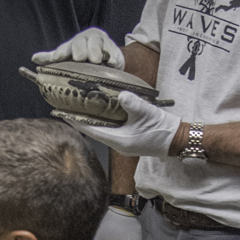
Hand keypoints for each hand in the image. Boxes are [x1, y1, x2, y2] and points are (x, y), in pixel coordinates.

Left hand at [32, 27, 124, 68]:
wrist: (109, 58)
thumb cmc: (84, 57)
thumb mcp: (68, 56)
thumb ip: (51, 57)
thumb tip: (33, 58)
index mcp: (73, 43)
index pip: (65, 48)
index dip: (60, 53)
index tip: (57, 58)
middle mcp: (86, 40)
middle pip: (80, 43)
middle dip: (80, 50)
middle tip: (80, 58)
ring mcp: (101, 43)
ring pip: (96, 44)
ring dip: (95, 53)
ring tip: (96, 61)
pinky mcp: (114, 50)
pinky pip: (111, 53)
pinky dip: (109, 58)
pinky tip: (109, 62)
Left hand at [66, 90, 180, 159]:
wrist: (177, 139)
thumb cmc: (162, 128)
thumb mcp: (147, 113)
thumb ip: (132, 103)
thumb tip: (121, 94)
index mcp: (119, 140)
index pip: (92, 130)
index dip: (76, 121)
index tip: (62, 112)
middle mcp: (118, 144)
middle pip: (93, 131)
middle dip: (80, 119)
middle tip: (67, 107)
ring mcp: (123, 143)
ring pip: (101, 130)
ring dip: (91, 120)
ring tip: (80, 108)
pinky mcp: (128, 139)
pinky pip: (110, 130)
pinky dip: (102, 121)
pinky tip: (100, 112)